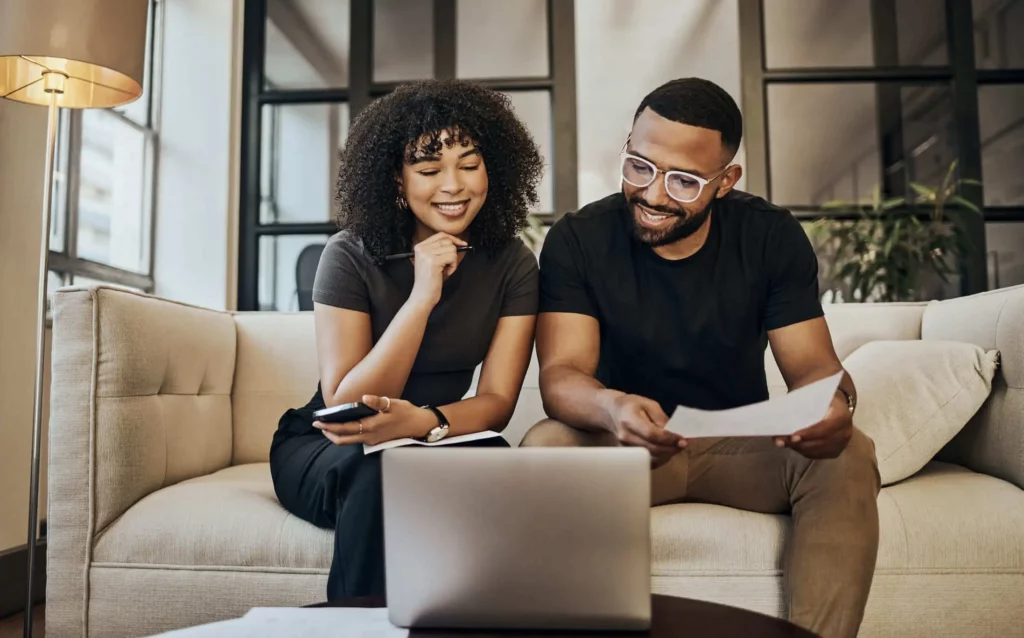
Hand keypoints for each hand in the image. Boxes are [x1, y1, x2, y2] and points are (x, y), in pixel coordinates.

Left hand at [313, 395, 435, 446]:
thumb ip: (377, 401)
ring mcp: (372, 441)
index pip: (345, 429)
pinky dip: (346, 435)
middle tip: (318, 425)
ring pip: (348, 442)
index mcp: (371, 427)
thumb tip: (364, 397)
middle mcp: (369, 437)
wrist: (419, 425)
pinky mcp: (375, 440)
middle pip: (343, 440)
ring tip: (328, 426)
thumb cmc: (406, 413)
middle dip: (328, 433)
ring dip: (336, 435)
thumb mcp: (393, 404)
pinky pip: (356, 440)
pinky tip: (344, 427)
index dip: (329, 426)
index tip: (318, 421)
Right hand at [409, 232, 468, 307]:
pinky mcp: (433, 261)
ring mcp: (427, 254)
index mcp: (419, 246)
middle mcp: (421, 248)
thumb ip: (440, 250)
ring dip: (453, 261)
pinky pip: (453, 257)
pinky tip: (446, 273)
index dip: (453, 239)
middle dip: (453, 254)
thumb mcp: (432, 261)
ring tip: (445, 270)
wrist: (423, 295)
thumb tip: (458, 242)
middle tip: (448, 265)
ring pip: (452, 249)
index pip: (440, 235)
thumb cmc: (430, 281)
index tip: (462, 244)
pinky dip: (453, 266)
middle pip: (448, 241)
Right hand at [604, 393, 686, 465]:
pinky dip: (660, 459)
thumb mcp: (649, 404)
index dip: (669, 439)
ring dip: (667, 455)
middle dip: (671, 449)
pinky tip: (666, 452)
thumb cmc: (632, 405)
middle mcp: (625, 436)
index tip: (683, 440)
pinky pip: (647, 462)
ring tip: (676, 447)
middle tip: (683, 444)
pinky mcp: (627, 455)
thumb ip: (661, 418)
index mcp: (630, 419)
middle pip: (652, 449)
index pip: (652, 434)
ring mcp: (625, 448)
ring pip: (651, 458)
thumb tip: (674, 433)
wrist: (612, 412)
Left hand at [775, 392, 852, 458]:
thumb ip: (799, 407)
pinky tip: (792, 445)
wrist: (831, 403)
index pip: (826, 427)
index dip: (810, 433)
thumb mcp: (811, 395)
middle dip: (799, 443)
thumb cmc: (818, 397)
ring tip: (783, 443)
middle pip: (820, 442)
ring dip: (798, 448)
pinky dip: (803, 451)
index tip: (793, 437)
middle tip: (780, 441)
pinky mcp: (835, 452)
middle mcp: (845, 431)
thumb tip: (782, 422)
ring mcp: (842, 443)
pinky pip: (817, 455)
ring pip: (817, 450)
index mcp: (842, 415)